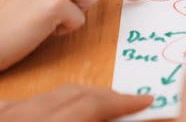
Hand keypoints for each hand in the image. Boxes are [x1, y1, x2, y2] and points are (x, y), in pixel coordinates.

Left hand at [0, 85, 152, 121]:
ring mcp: (6, 112)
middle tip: (128, 102)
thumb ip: (93, 118)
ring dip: (78, 97)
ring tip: (96, 104)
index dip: (124, 102)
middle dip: (106, 96)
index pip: (94, 104)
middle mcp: (24, 114)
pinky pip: (24, 101)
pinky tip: (52, 109)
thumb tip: (121, 114)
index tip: (145, 100)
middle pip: (75, 93)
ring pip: (50, 95)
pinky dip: (45, 104)